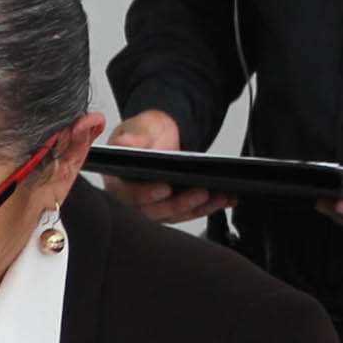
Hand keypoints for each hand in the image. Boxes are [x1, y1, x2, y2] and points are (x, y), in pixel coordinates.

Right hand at [96, 110, 232, 224]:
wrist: (161, 135)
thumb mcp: (139, 127)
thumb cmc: (146, 133)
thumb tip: (125, 143)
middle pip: (154, 210)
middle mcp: (134, 198)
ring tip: (218, 196)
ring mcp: (154, 206)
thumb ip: (133, 136)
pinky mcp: (172, 209)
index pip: (128, 193)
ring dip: (199, 207)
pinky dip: (207, 207)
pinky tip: (223, 198)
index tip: (164, 189)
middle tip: (200, 193)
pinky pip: (189, 212)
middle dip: (180, 204)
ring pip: (175, 214)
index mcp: (119, 179)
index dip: (145, 194)